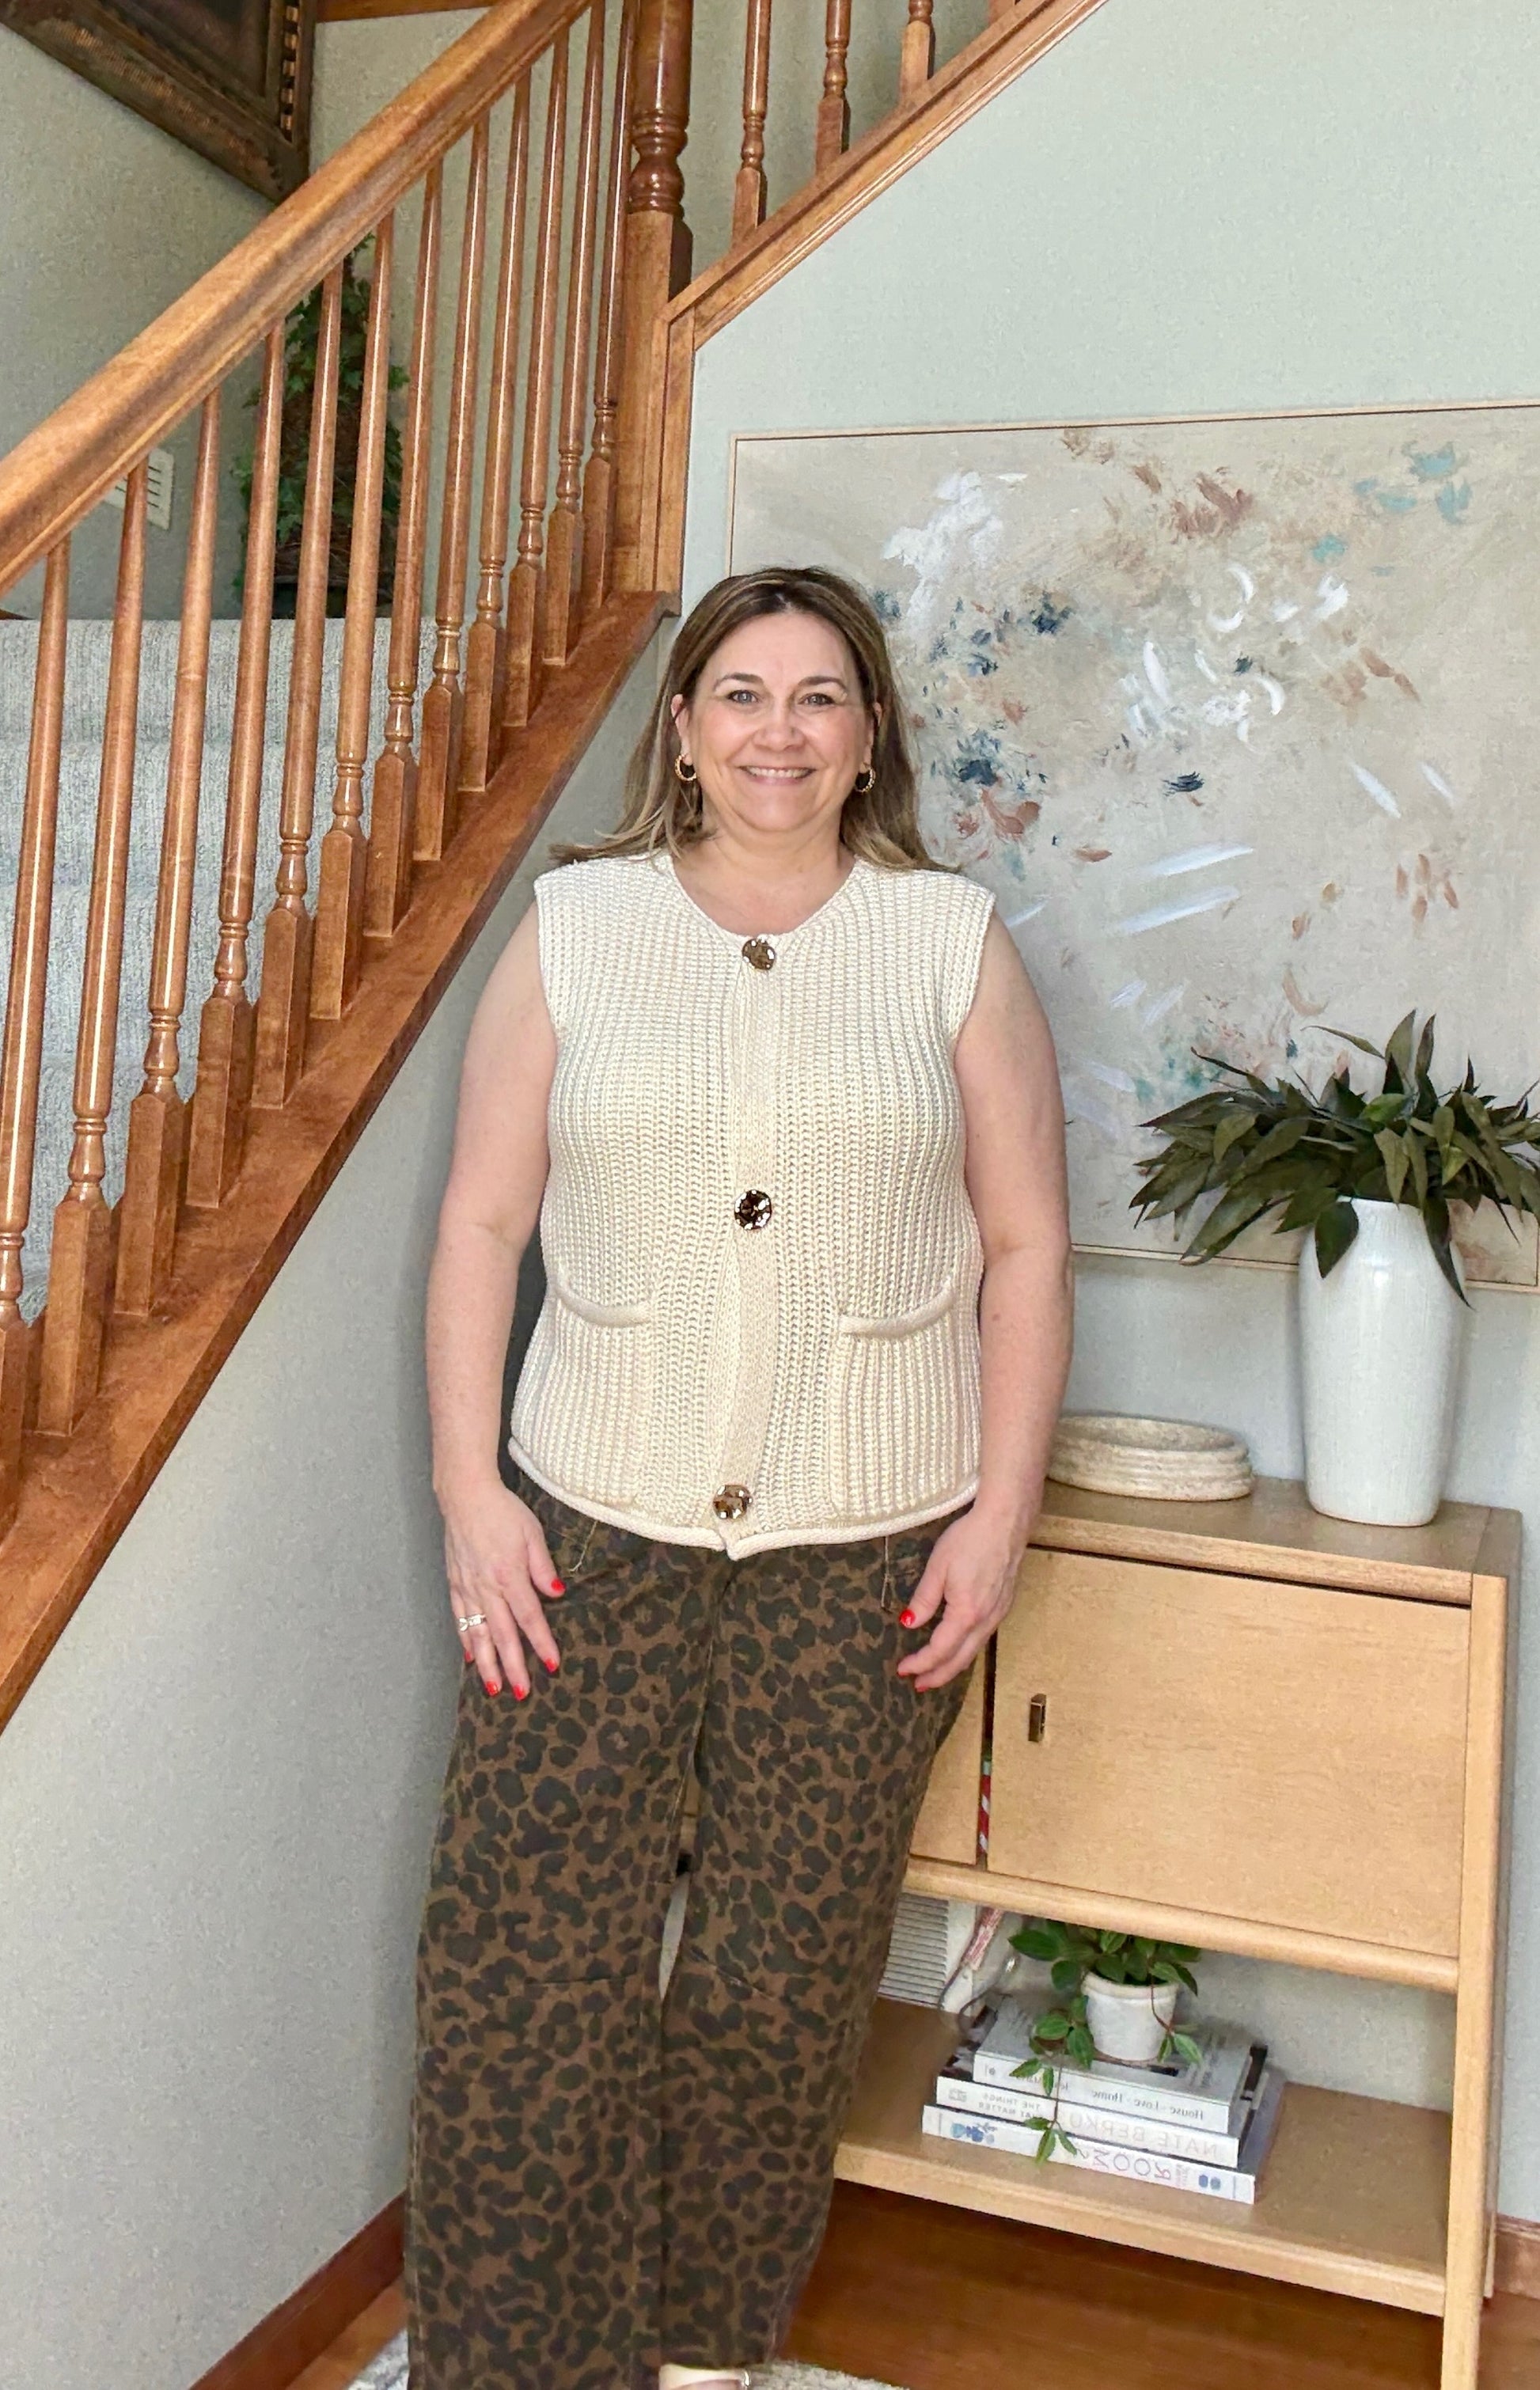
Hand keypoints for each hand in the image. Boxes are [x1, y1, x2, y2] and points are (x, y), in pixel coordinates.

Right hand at [440, 1475, 565, 1698]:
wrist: (465, 1495)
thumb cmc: (503, 1511)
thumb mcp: (532, 1533)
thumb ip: (543, 1567)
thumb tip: (556, 1594)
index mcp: (509, 1574)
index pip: (529, 1616)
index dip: (541, 1643)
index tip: (552, 1664)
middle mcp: (486, 1586)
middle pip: (502, 1634)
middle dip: (513, 1665)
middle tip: (521, 1692)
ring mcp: (467, 1587)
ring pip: (477, 1633)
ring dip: (487, 1663)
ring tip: (494, 1687)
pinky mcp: (455, 1583)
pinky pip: (460, 1619)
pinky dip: (465, 1640)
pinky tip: (471, 1657)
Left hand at [895, 1505, 1024, 1691]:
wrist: (1006, 1521)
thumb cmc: (970, 1539)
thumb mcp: (938, 1567)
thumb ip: (924, 1599)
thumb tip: (909, 1623)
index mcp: (966, 1613)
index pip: (940, 1650)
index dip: (921, 1663)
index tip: (903, 1670)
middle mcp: (986, 1619)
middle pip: (961, 1659)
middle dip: (938, 1675)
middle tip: (918, 1685)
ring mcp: (998, 1613)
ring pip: (974, 1650)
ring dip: (953, 1665)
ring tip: (935, 1673)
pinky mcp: (1003, 1604)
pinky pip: (983, 1636)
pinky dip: (967, 1649)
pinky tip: (958, 1646)